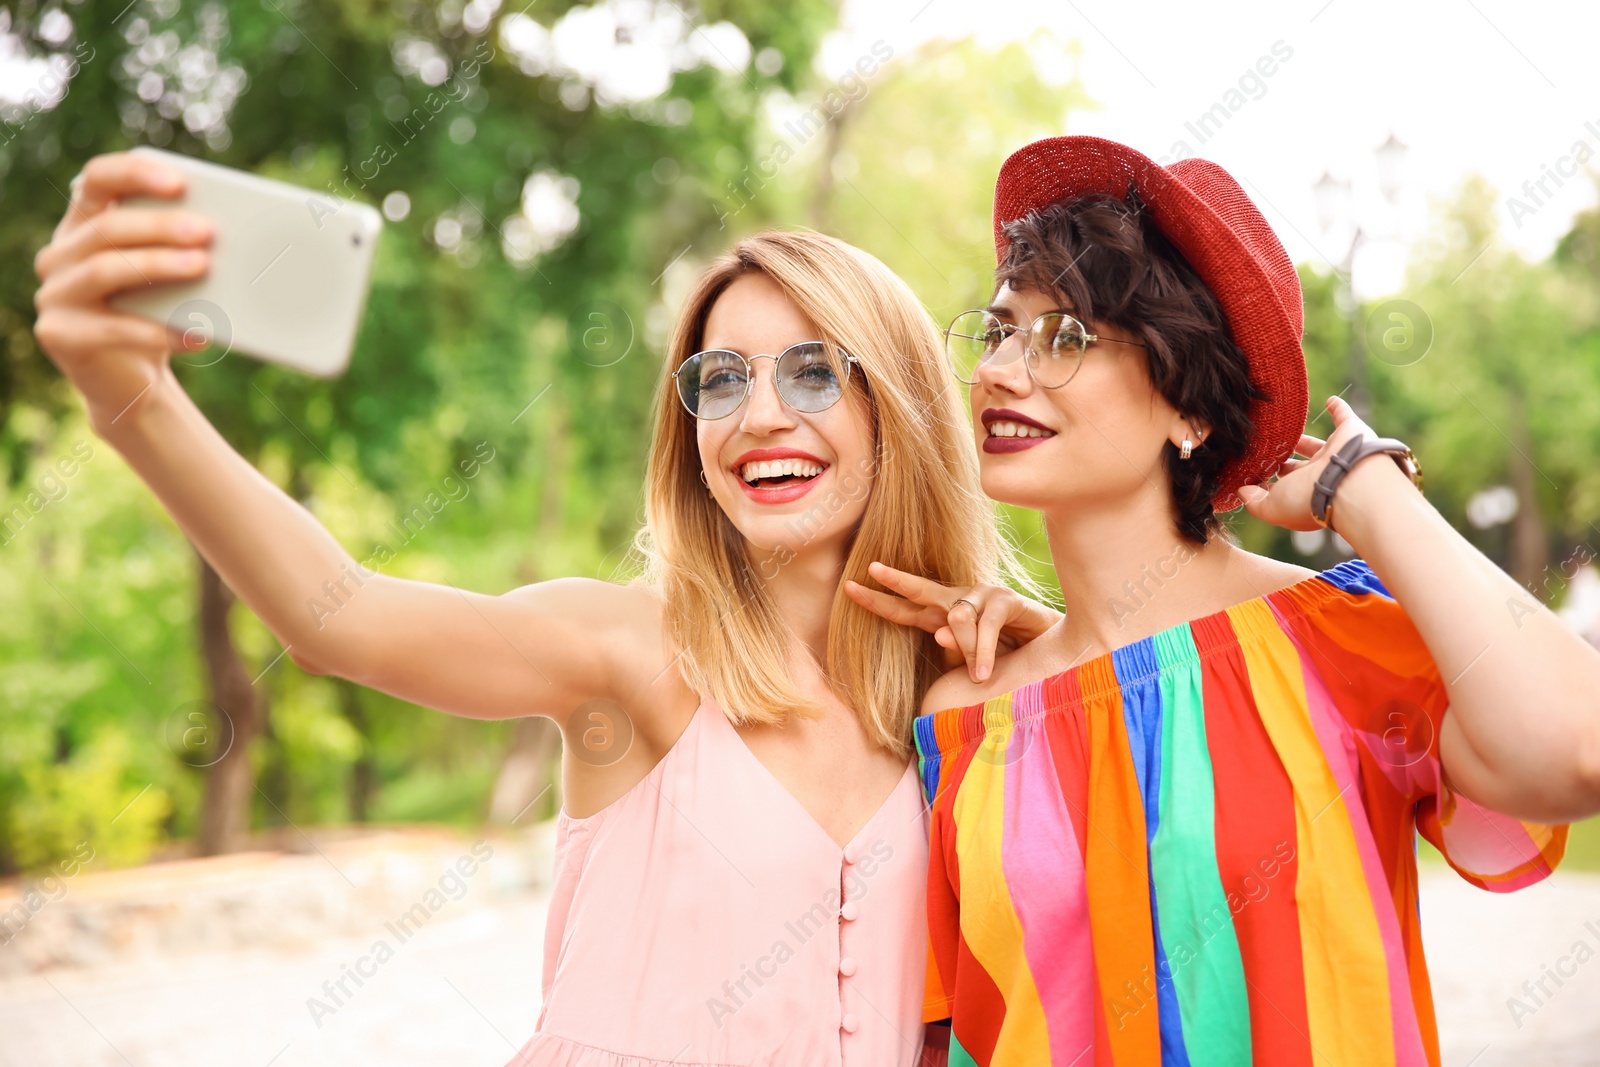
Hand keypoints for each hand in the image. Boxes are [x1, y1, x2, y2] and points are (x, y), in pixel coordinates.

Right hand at [32, 151, 215, 430]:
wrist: (130, 381)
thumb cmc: (154, 316)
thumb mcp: (165, 275)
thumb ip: (180, 247)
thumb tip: (231, 232)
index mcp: (83, 224)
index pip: (97, 179)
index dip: (134, 174)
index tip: (180, 182)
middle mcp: (59, 254)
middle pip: (107, 228)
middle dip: (160, 226)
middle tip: (207, 231)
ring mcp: (54, 294)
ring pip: (105, 269)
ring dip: (158, 265)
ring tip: (203, 267)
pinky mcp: (60, 335)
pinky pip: (114, 328)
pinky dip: (161, 331)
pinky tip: (199, 333)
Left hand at [844, 560, 1061, 681]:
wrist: (1050, 652)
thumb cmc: (1005, 660)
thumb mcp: (972, 663)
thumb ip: (954, 653)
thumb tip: (940, 638)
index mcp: (943, 618)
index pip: (905, 608)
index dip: (878, 600)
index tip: (848, 589)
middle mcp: (958, 601)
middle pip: (921, 589)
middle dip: (896, 580)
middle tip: (873, 569)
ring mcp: (981, 596)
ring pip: (956, 619)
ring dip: (966, 650)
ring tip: (980, 676)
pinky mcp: (1005, 599)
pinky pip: (986, 624)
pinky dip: (984, 651)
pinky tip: (985, 673)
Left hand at [1236, 395, 1375, 530]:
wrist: (1349, 483)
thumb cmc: (1309, 499)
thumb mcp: (1272, 507)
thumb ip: (1255, 502)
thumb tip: (1243, 492)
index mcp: (1303, 493)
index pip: (1283, 487)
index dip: (1268, 482)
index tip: (1250, 473)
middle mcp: (1319, 475)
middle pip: (1296, 467)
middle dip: (1281, 460)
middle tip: (1262, 449)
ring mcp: (1335, 454)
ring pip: (1314, 445)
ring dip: (1299, 438)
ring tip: (1281, 429)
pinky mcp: (1350, 433)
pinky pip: (1344, 416)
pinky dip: (1338, 408)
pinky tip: (1330, 400)